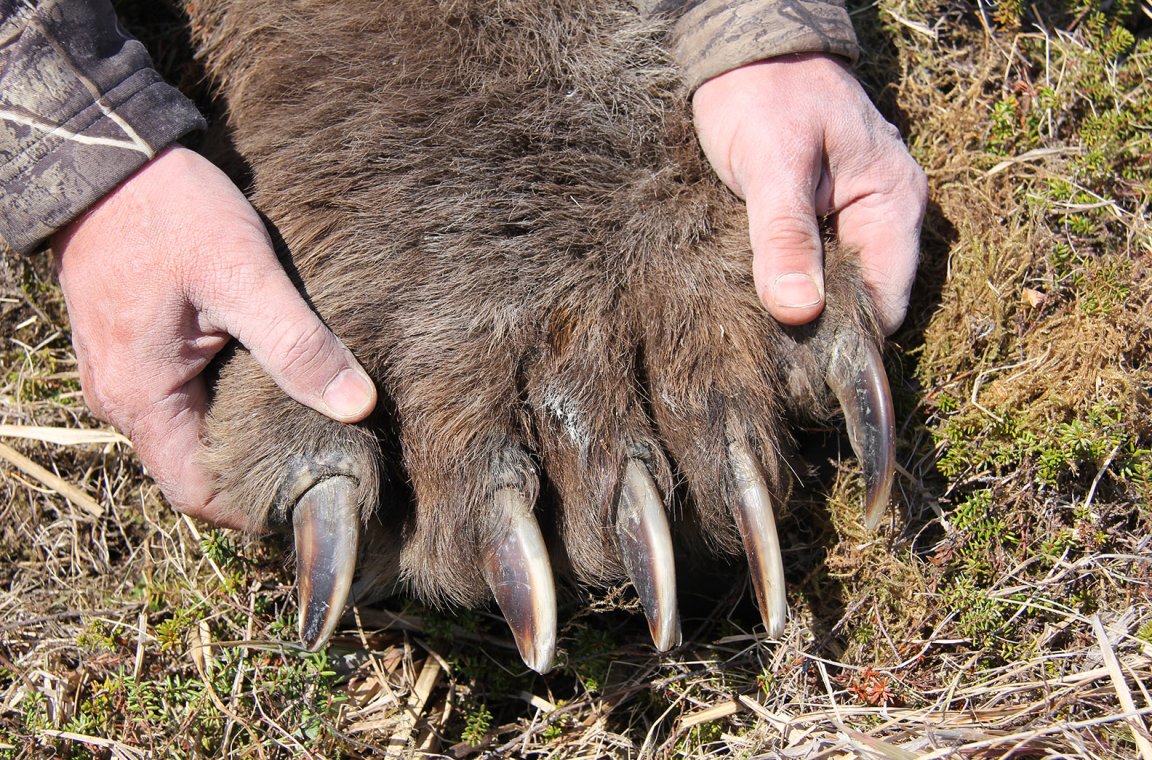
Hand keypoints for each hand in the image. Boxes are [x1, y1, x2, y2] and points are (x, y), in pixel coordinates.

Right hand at [53, 146, 376, 526]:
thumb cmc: (170, 214)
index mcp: (144, 398)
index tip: (310, 494)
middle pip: (194, 469)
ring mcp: (122, 374)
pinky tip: (270, 385)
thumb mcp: (245, 276)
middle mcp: (123, 400)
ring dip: (241, 438)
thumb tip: (357, 406)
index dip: (253, 507)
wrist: (107, 160)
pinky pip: (179, 400)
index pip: (198, 494)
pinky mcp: (134, 348)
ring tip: (306, 427)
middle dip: (255, 474)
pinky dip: (222, 405)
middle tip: (324, 461)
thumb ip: (299, 345)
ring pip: (189, 434)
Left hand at [692, 53, 926, 334]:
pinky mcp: (823, 215)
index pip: (886, 299)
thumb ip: (784, 237)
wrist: (742, 50)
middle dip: (822, 328)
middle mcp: (884, 213)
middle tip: (771, 356)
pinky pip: (815, 265)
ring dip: (803, 308)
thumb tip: (798, 312)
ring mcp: (855, 215)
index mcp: (893, 200)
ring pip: (837, 286)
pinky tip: (759, 298)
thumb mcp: (772, 166)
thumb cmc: (763, 94)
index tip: (801, 366)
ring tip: (761, 332)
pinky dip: (791, 282)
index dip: (848, 336)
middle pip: (864, 299)